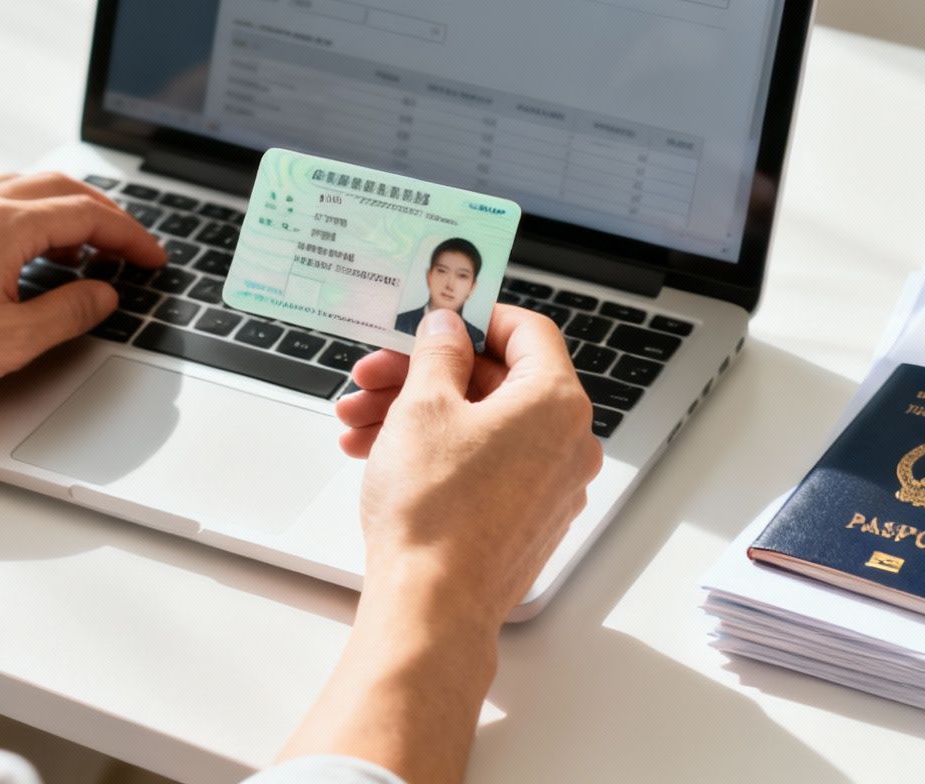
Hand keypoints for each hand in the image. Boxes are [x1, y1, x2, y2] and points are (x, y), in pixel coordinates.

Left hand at [0, 172, 166, 408]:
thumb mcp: (11, 342)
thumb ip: (69, 312)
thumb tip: (102, 294)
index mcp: (3, 225)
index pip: (87, 214)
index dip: (129, 235)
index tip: (151, 257)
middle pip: (59, 187)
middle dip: (103, 214)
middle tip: (128, 246)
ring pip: (20, 188)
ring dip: (61, 212)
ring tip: (80, 252)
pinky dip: (22, 217)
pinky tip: (21, 254)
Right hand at [336, 305, 602, 624]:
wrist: (431, 607)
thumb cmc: (434, 512)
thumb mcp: (423, 406)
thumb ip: (438, 353)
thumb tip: (448, 330)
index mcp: (556, 404)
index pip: (526, 331)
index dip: (475, 317)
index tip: (435, 319)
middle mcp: (567, 445)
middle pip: (495, 381)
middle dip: (423, 373)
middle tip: (373, 374)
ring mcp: (549, 487)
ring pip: (480, 425)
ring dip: (416, 413)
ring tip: (357, 423)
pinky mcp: (524, 521)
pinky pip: (482, 465)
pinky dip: (436, 451)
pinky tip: (377, 454)